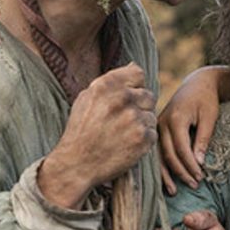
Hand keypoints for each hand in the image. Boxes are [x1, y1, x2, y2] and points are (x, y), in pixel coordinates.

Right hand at [40, 63, 156, 208]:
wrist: (76, 164)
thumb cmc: (81, 130)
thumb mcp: (87, 98)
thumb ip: (111, 80)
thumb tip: (133, 65)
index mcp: (107, 85)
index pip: (138, 73)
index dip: (134, 86)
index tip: (125, 98)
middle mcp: (123, 99)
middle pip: (148, 95)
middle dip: (139, 106)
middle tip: (122, 121)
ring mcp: (134, 118)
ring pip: (151, 114)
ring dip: (141, 123)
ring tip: (122, 134)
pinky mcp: (143, 138)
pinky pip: (152, 132)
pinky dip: (143, 139)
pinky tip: (126, 144)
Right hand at [158, 66, 226, 193]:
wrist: (197, 83)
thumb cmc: (206, 99)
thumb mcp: (209, 117)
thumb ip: (203, 139)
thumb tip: (199, 163)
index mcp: (175, 118)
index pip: (181, 149)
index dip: (190, 165)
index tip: (200, 177)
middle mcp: (161, 122)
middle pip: (168, 154)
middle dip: (180, 172)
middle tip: (193, 186)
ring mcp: (157, 125)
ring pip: (157, 155)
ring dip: (165, 174)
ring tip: (174, 191)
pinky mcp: (157, 128)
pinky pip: (155, 150)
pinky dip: (160, 166)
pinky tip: (164, 179)